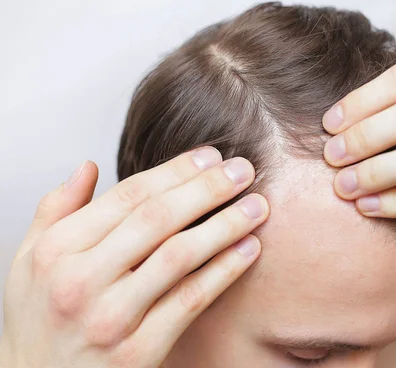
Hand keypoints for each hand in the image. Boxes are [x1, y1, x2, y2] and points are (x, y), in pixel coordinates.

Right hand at [0, 147, 267, 367]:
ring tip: (257, 205)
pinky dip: (224, 271)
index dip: (176, 170)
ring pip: (179, 256)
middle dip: (208, 188)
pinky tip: (249, 249)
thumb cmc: (39, 320)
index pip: (128, 195)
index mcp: (57, 250)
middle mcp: (80, 281)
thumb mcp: (29, 261)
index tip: (211, 156)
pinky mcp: (138, 353)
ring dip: (225, 225)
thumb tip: (89, 165)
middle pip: (158, 218)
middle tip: (244, 170)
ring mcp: (110, 319)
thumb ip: (56, 209)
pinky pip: (190, 302)